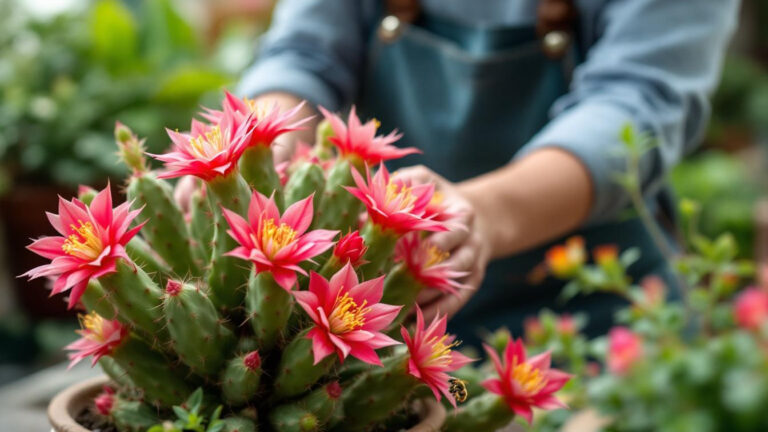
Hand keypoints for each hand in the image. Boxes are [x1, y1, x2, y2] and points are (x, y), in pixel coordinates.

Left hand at [394, 165, 491, 321]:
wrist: (473, 218)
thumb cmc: (435, 197)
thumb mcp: (423, 181)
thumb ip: (399, 187)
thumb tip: (362, 213)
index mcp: (462, 214)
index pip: (451, 229)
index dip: (430, 241)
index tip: (402, 249)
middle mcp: (472, 241)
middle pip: (457, 260)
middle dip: (430, 273)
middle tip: (402, 281)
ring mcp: (473, 265)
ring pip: (455, 286)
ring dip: (430, 298)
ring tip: (403, 308)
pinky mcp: (470, 285)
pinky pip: (455, 303)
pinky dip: (435, 313)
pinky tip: (412, 323)